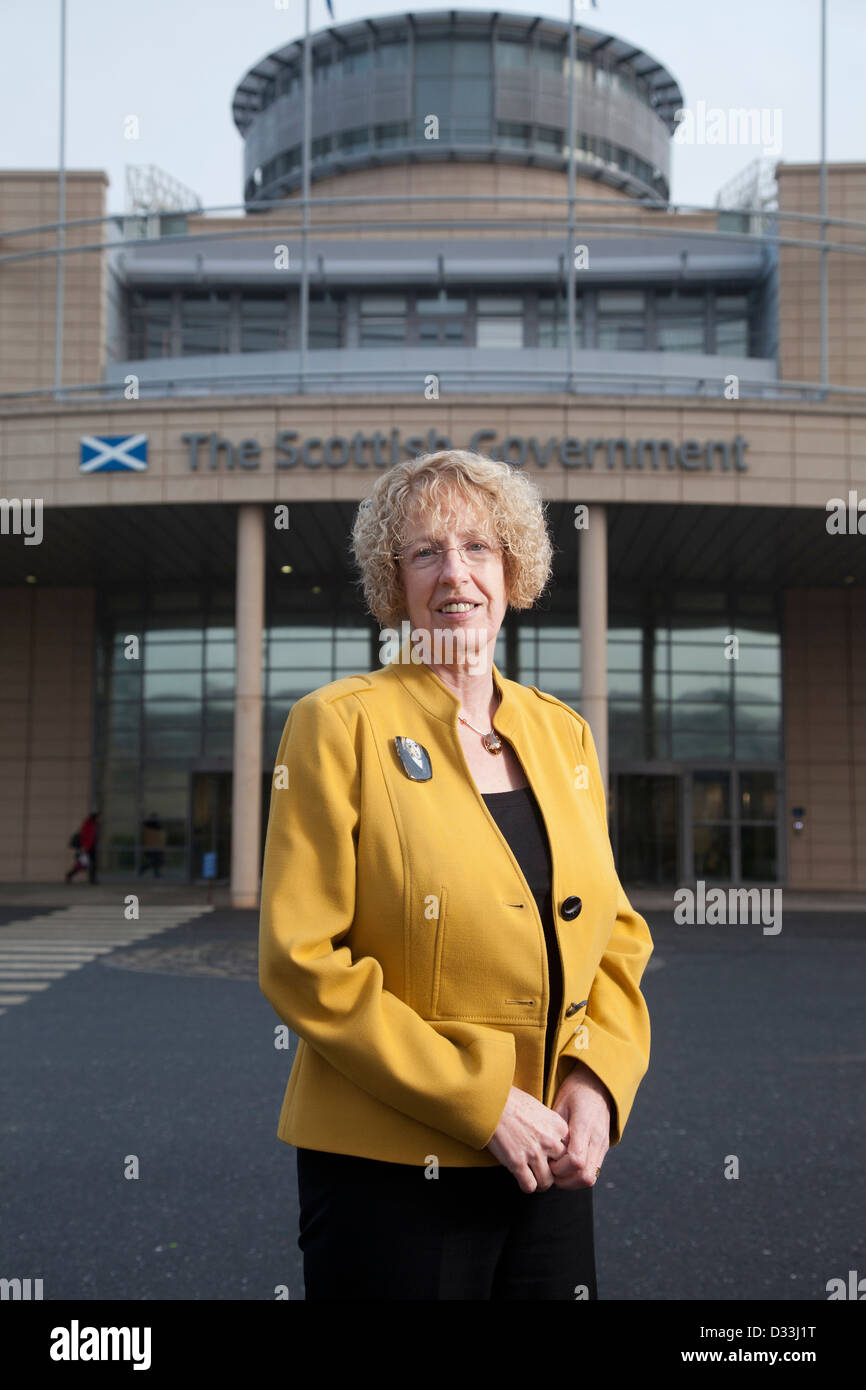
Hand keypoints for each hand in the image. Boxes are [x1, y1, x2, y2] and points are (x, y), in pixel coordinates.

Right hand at [486, 1086, 569, 1193]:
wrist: (490, 1101)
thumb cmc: (511, 1101)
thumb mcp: (539, 1108)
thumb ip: (550, 1126)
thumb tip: (554, 1141)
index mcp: (558, 1125)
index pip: (571, 1151)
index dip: (561, 1157)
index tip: (554, 1159)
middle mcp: (549, 1140)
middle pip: (561, 1168)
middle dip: (553, 1172)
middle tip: (544, 1170)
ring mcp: (534, 1152)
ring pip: (547, 1181)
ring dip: (540, 1182)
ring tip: (533, 1177)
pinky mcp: (517, 1162)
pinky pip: (529, 1185)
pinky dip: (527, 1185)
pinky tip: (522, 1179)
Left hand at [547, 1061, 611, 1189]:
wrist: (598, 1085)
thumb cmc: (575, 1092)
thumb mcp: (560, 1103)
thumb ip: (554, 1128)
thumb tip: (540, 1149)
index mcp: (584, 1126)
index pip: (575, 1160)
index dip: (559, 1169)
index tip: (547, 1162)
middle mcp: (597, 1139)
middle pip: (585, 1176)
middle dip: (565, 1181)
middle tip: (550, 1171)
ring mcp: (602, 1146)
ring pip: (591, 1178)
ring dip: (572, 1182)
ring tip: (557, 1171)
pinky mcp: (603, 1149)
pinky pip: (594, 1172)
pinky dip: (579, 1176)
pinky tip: (567, 1167)